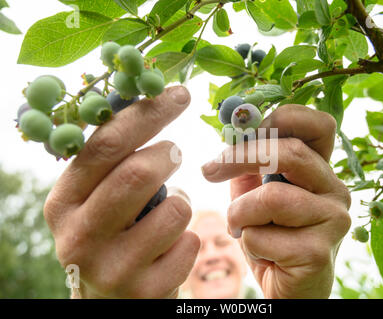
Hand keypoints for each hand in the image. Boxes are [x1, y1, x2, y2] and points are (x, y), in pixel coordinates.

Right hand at [44, 86, 199, 297]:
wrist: (107, 299)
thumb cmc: (108, 234)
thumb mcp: (94, 199)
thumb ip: (111, 162)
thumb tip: (151, 101)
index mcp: (63, 202)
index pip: (105, 144)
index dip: (147, 113)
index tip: (179, 94)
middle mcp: (79, 236)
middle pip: (137, 173)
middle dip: (167, 154)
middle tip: (174, 153)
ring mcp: (111, 268)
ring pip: (174, 209)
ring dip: (182, 202)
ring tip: (169, 211)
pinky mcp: (144, 292)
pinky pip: (190, 244)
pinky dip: (189, 238)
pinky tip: (170, 247)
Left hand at [201, 104, 351, 298]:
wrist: (286, 289)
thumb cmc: (272, 238)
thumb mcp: (255, 195)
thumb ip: (250, 165)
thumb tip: (230, 132)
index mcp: (321, 171)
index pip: (319, 125)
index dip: (282, 118)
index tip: (244, 131)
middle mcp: (335, 190)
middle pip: (291, 153)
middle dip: (240, 156)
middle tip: (208, 170)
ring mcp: (333, 221)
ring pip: (271, 197)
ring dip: (239, 213)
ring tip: (238, 228)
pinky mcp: (319, 253)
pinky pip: (262, 235)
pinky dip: (248, 243)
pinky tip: (262, 255)